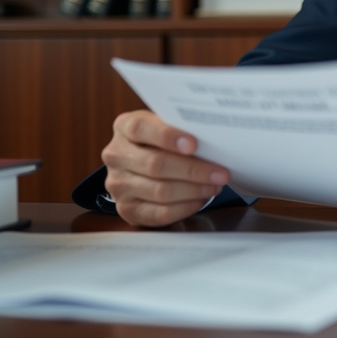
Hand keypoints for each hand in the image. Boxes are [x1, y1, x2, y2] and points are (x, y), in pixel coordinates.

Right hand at [101, 110, 229, 226]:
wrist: (140, 162)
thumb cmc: (161, 140)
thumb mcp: (166, 124)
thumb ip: (181, 127)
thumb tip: (214, 137)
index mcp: (124, 127)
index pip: (141, 128)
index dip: (167, 136)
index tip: (193, 144)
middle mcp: (116, 155)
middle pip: (155, 164)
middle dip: (193, 170)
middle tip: (220, 173)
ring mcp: (118, 184)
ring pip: (160, 191)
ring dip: (193, 190)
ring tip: (214, 186)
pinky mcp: (127, 209)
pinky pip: (159, 213)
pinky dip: (185, 207)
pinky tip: (200, 199)